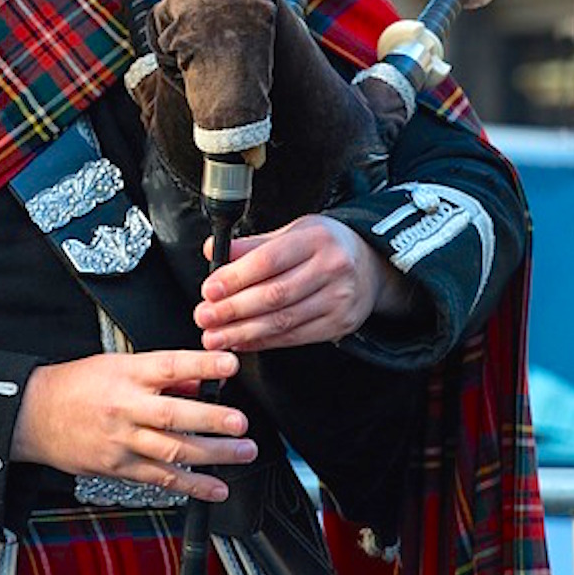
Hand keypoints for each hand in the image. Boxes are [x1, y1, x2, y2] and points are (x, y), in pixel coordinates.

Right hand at [10, 349, 257, 501]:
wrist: (34, 414)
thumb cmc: (76, 385)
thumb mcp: (116, 364)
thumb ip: (159, 374)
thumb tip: (196, 381)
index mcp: (126, 373)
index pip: (169, 366)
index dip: (201, 365)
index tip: (229, 365)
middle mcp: (125, 407)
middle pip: (173, 415)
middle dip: (212, 420)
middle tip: (241, 422)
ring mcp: (122, 441)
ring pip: (172, 451)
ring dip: (212, 455)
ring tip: (243, 452)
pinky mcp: (119, 468)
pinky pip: (160, 479)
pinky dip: (191, 486)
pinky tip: (216, 487)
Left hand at [195, 215, 410, 350]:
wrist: (369, 264)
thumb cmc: (322, 245)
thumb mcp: (291, 232)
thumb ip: (252, 244)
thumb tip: (212, 250)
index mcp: (315, 238)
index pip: (268, 260)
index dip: (235, 278)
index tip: (209, 290)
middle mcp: (331, 268)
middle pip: (274, 295)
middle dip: (233, 310)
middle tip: (204, 317)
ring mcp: (339, 299)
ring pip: (283, 321)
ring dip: (242, 332)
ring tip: (214, 336)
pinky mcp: (339, 325)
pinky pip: (294, 337)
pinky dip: (263, 342)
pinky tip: (240, 341)